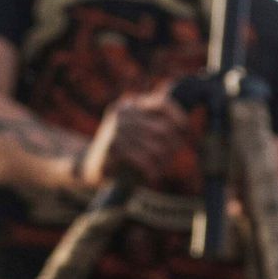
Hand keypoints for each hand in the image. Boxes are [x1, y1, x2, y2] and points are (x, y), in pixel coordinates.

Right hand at [79, 89, 202, 191]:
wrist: (90, 164)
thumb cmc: (125, 150)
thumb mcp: (141, 133)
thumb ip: (159, 126)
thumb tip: (187, 127)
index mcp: (131, 105)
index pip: (162, 103)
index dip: (178, 117)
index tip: (186, 131)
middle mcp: (123, 113)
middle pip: (164, 129)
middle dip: (174, 146)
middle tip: (172, 157)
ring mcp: (115, 129)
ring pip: (156, 147)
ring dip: (164, 161)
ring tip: (162, 168)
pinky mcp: (112, 148)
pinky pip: (144, 159)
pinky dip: (153, 169)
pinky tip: (153, 175)